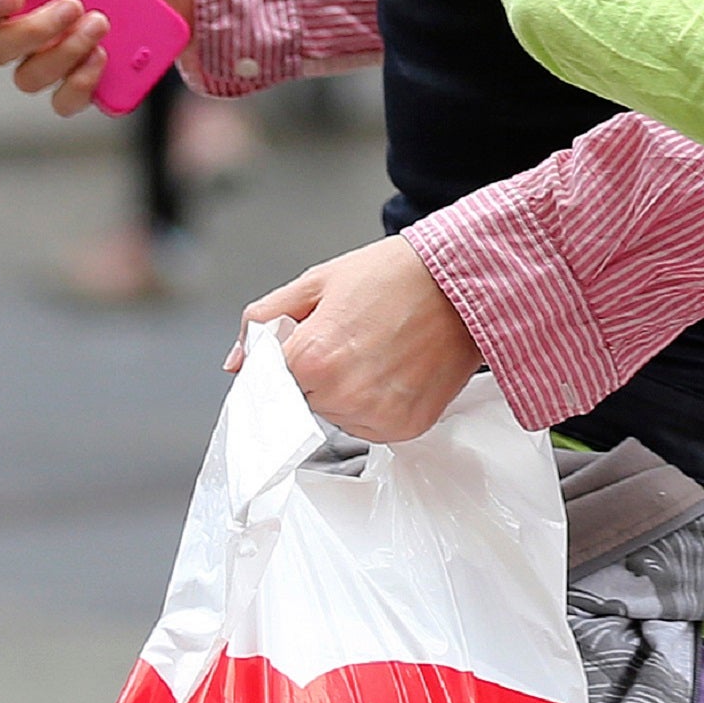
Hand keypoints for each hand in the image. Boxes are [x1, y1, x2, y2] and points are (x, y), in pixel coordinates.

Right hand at [0, 0, 193, 115]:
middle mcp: (28, 19)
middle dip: (30, 31)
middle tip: (75, 3)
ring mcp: (57, 51)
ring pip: (27, 77)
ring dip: (61, 54)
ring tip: (103, 22)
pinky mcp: (90, 75)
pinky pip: (64, 100)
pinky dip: (80, 85)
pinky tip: (104, 57)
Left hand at [230, 236, 483, 441]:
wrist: (466, 282)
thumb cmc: (396, 275)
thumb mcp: (319, 281)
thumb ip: (266, 320)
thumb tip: (238, 362)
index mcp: (311, 357)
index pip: (269, 385)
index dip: (286, 362)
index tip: (303, 351)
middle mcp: (342, 394)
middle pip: (304, 401)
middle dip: (317, 375)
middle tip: (352, 337)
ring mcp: (377, 416)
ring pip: (338, 417)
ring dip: (347, 393)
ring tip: (379, 350)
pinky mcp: (407, 428)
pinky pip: (373, 428)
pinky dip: (378, 406)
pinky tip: (397, 369)